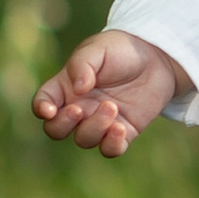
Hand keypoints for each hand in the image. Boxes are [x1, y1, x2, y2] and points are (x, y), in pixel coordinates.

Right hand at [34, 28, 183, 158]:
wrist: (157, 57)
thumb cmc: (121, 50)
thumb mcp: (99, 48)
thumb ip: (83, 64)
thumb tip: (77, 89)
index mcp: (66, 87)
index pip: (44, 102)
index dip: (41, 109)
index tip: (49, 110)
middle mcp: (79, 107)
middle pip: (56, 129)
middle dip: (63, 124)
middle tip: (79, 110)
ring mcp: (99, 121)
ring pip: (84, 139)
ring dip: (94, 127)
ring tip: (112, 107)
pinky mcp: (122, 131)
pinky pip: (110, 149)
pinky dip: (111, 144)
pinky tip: (120, 128)